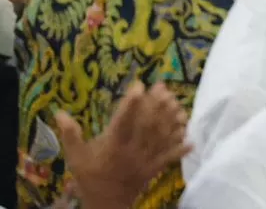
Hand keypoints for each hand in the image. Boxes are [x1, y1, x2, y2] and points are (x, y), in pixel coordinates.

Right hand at [57, 82, 189, 208]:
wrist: (104, 204)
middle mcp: (131, 152)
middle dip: (156, 106)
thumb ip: (70, 135)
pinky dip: (179, 147)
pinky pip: (168, 157)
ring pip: (161, 139)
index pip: (123, 122)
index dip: (131, 104)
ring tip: (177, 102)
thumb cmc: (89, 177)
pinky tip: (189, 135)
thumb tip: (59, 112)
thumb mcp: (75, 157)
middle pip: (147, 127)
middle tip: (162, 87)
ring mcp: (144, 161)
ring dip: (170, 120)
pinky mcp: (154, 170)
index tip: (139, 86)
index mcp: (112, 147)